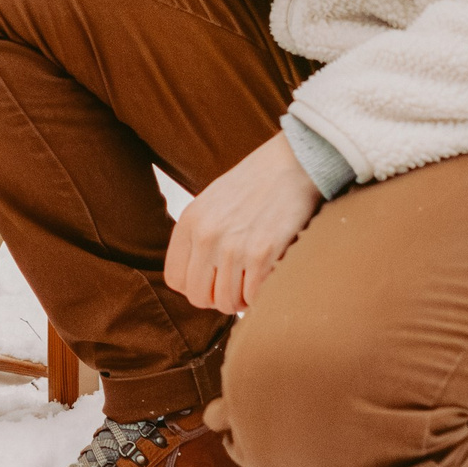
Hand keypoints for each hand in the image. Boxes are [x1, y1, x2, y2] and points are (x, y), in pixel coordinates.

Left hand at [164, 135, 320, 316]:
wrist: (292, 163)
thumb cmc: (254, 185)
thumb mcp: (211, 203)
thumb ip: (198, 237)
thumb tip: (195, 279)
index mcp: (190, 221)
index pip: (175, 279)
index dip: (195, 285)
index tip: (213, 279)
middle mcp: (206, 236)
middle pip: (198, 297)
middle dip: (218, 298)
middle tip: (236, 284)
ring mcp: (233, 247)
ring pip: (226, 303)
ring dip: (242, 299)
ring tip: (253, 280)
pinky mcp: (262, 255)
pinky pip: (253, 299)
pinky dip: (261, 296)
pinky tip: (268, 276)